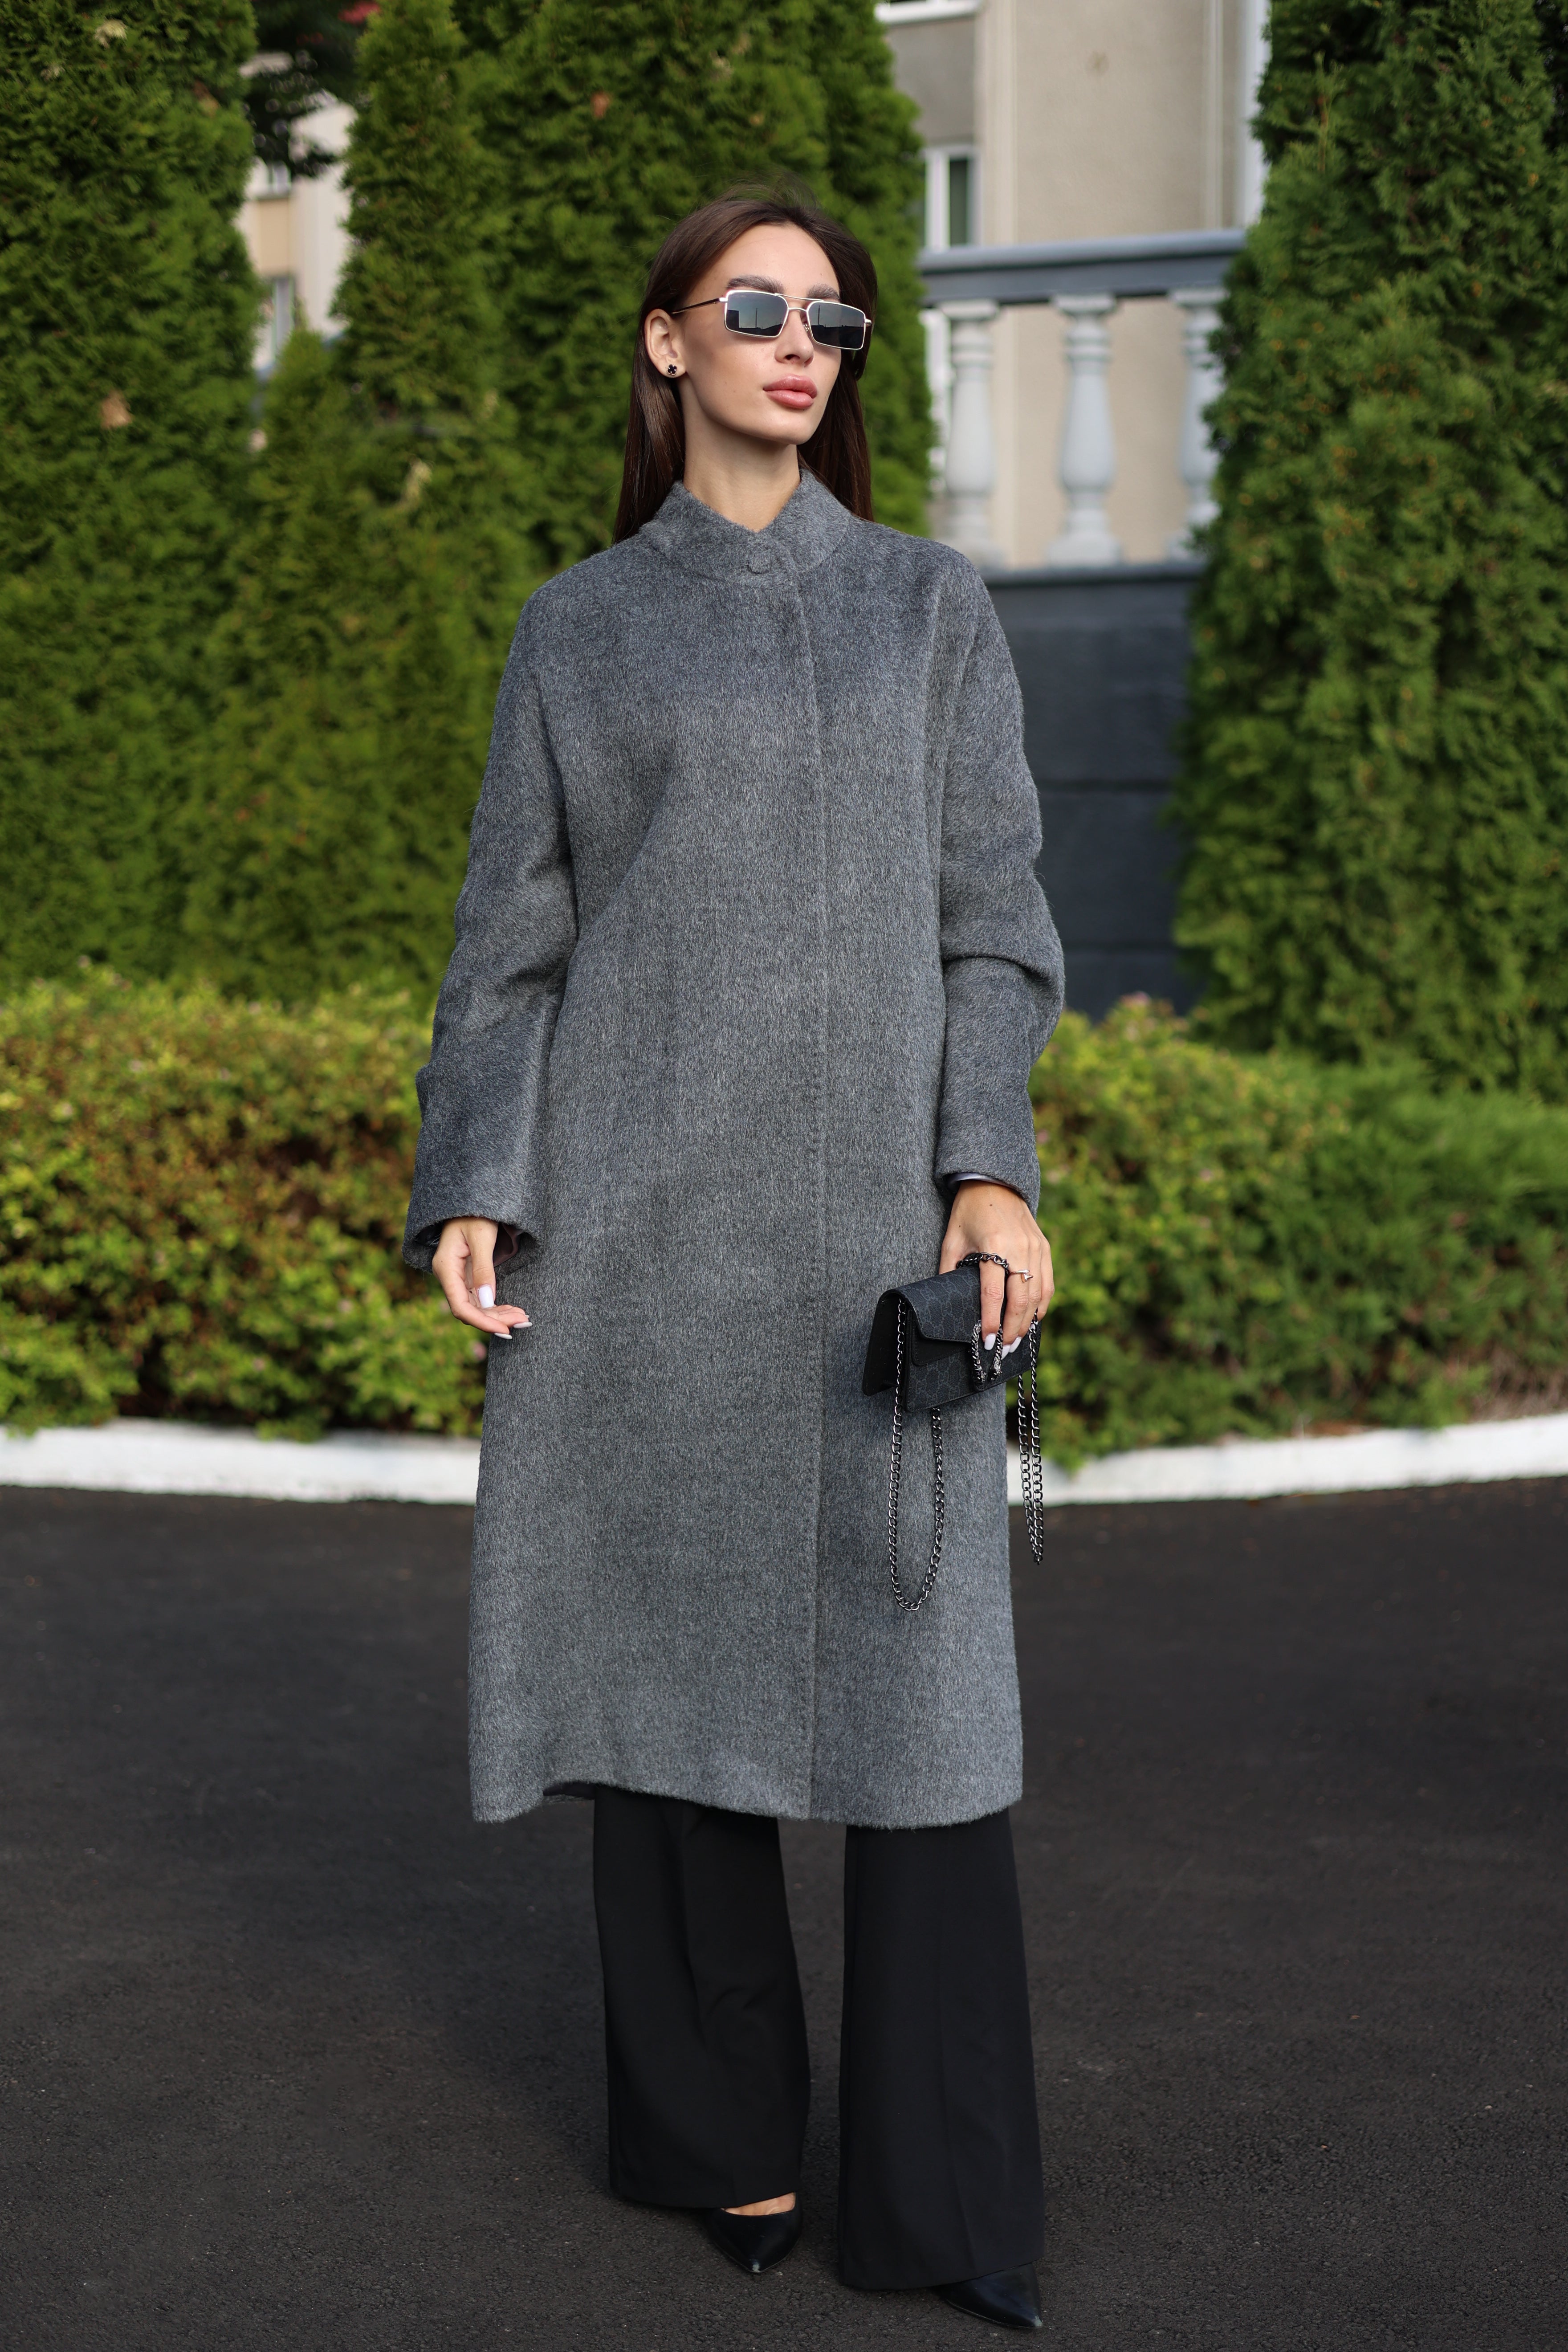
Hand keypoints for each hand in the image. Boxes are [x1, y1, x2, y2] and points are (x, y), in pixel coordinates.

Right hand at [432, 1218, 530, 1340]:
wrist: (473, 1199)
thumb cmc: (475, 1213)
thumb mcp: (481, 1238)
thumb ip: (483, 1269)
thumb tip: (486, 1301)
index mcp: (446, 1267)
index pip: (460, 1306)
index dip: (481, 1321)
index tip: (504, 1329)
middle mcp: (449, 1275)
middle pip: (469, 1309)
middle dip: (495, 1319)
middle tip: (523, 1322)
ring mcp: (458, 1276)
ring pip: (476, 1306)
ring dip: (498, 1315)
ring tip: (522, 1318)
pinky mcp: (467, 1275)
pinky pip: (480, 1297)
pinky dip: (496, 1306)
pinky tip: (512, 1310)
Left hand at [938, 1182, 1053, 1351]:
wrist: (994, 1182)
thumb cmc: (968, 1212)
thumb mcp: (952, 1240)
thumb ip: (949, 1271)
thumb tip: (948, 1303)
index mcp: (993, 1244)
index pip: (993, 1293)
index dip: (991, 1320)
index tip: (986, 1341)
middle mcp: (1019, 1247)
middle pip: (1020, 1299)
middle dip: (1012, 1328)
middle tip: (1003, 1349)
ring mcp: (1036, 1247)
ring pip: (1038, 1294)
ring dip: (1028, 1321)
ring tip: (1017, 1341)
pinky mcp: (1044, 1247)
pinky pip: (1048, 1283)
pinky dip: (1042, 1304)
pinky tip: (1033, 1320)